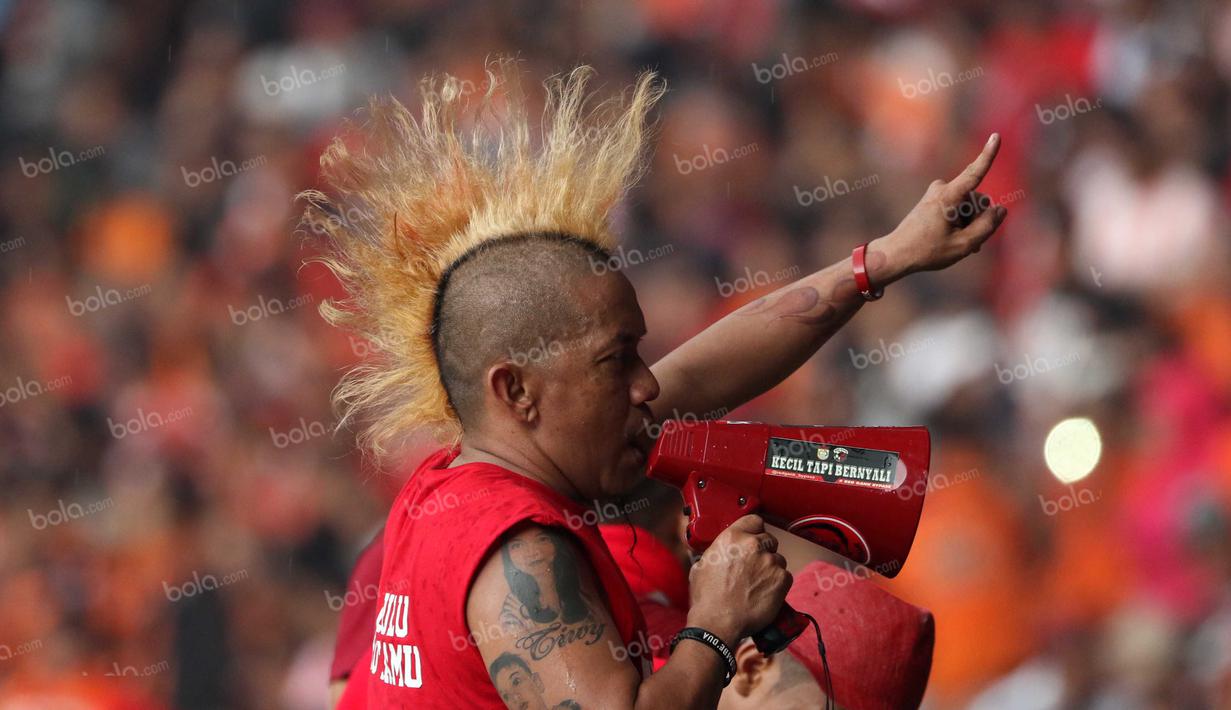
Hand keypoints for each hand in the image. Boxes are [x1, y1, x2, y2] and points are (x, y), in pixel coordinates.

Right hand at [686, 514, 791, 643]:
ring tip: (758, 585)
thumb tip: (719, 551)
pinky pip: (785, 576)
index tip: (754, 537)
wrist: (718, 622)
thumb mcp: (701, 565)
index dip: (754, 529)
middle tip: (754, 567)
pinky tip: (765, 593)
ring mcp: (770, 562)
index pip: (754, 520)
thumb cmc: (707, 598)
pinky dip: (778, 584)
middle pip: (768, 539)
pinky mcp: (782, 579)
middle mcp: (753, 545)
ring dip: (771, 568)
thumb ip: (716, 551)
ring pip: (778, 559)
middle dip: (763, 551)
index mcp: (732, 537)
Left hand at [884, 133, 1008, 273]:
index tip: (995, 135)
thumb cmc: (927, 251)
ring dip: (970, 223)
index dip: (988, 155)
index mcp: (948, 197)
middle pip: (978, 200)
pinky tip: (957, 238)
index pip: (974, 173)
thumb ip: (987, 226)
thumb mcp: (963, 244)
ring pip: (970, 205)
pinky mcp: (936, 199)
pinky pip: (960, 207)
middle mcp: (942, 189)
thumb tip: (1000, 209)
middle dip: (979, 219)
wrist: (896, 254)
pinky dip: (962, 221)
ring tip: (957, 242)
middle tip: (967, 242)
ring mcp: (938, 193)